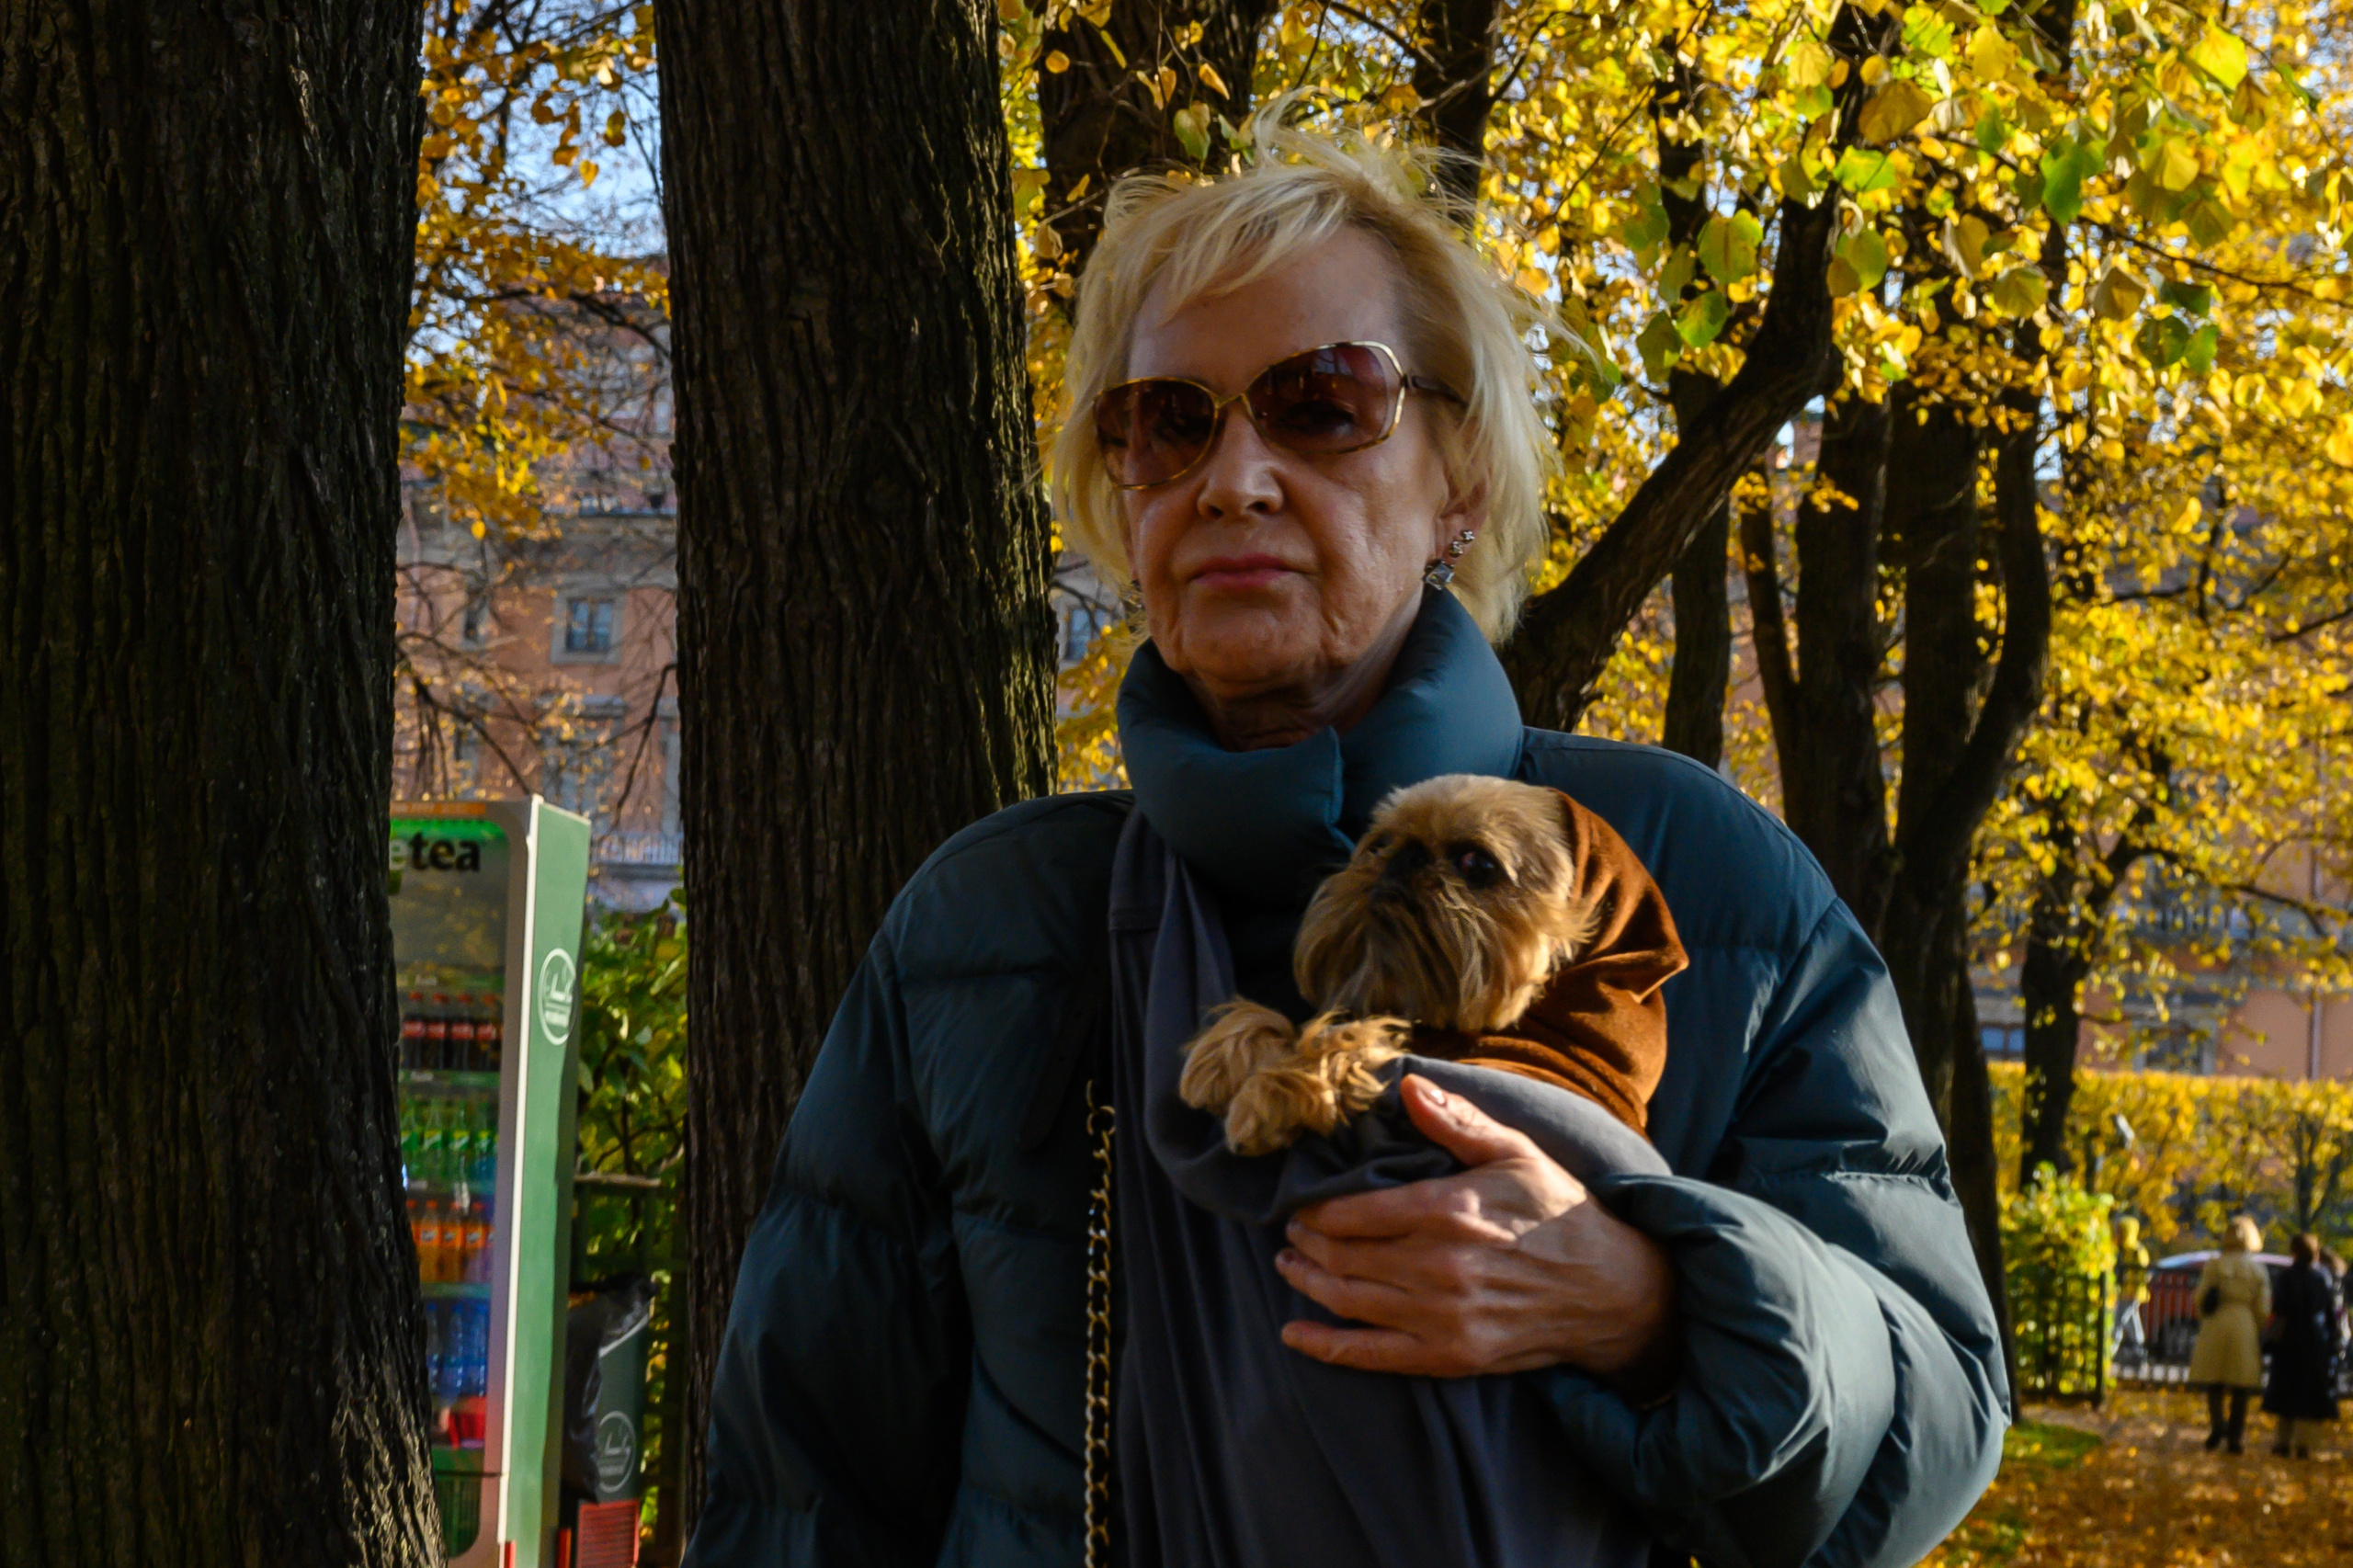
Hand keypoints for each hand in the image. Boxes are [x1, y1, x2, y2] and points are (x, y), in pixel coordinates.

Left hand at [1274, 1074, 1680, 1393]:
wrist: (1609, 1289)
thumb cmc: (1558, 1212)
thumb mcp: (1514, 1152)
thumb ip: (1456, 1122)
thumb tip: (1407, 1085)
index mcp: (1447, 1210)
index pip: (1353, 1212)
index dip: (1316, 1209)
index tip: (1300, 1203)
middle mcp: (1437, 1266)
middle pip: (1343, 1255)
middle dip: (1306, 1241)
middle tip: (1290, 1230)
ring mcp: (1442, 1317)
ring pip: (1348, 1299)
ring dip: (1307, 1281)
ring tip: (1288, 1264)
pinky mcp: (1450, 1356)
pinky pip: (1372, 1355)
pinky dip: (1325, 1346)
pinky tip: (1294, 1334)